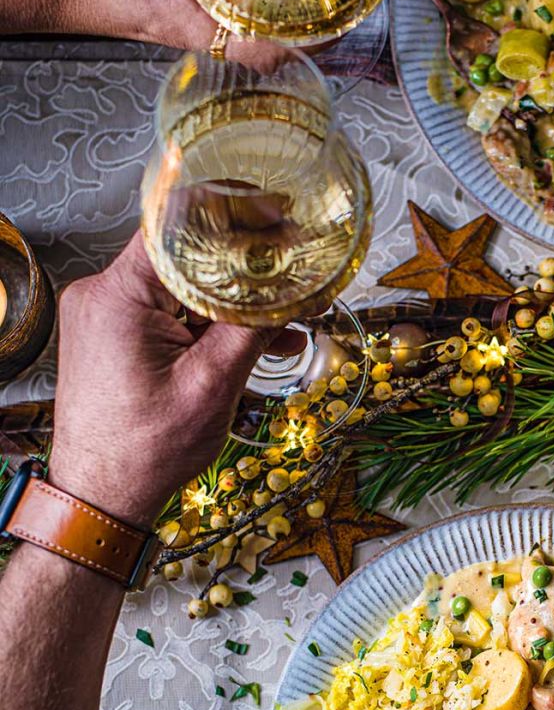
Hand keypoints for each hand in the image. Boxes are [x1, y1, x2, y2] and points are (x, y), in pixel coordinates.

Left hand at [49, 233, 294, 526]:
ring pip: (185, 286)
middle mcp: (104, 296)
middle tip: (294, 268)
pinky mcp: (118, 335)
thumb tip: (292, 291)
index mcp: (118, 298)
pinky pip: (175, 313)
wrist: (102, 496)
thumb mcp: (213, 387)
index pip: (177, 224)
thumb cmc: (141, 453)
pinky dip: (214, 323)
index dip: (233, 213)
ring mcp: (109, 315)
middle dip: (246, 264)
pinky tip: (257, 338)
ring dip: (237, 301)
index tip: (275, 214)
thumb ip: (253, 330)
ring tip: (289, 318)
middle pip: (187, 254)